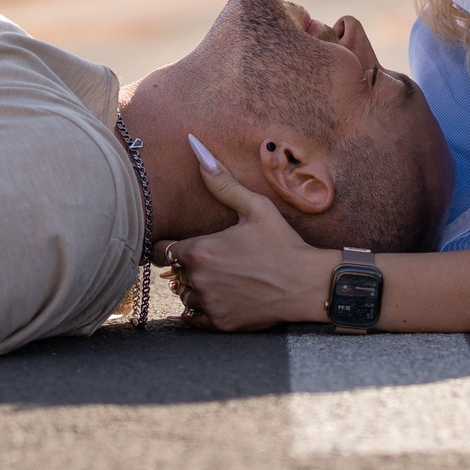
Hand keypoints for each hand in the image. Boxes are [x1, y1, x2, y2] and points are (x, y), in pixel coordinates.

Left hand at [154, 137, 337, 331]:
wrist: (307, 284)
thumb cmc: (282, 242)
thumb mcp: (255, 207)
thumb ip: (221, 181)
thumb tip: (195, 145)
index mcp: (199, 251)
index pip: (161, 251)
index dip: (173, 246)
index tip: (191, 243)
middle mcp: (197, 280)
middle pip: (174, 273)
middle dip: (188, 265)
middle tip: (217, 259)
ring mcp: (208, 305)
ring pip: (184, 295)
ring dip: (196, 287)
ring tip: (223, 277)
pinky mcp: (219, 323)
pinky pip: (194, 317)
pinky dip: (203, 309)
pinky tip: (224, 296)